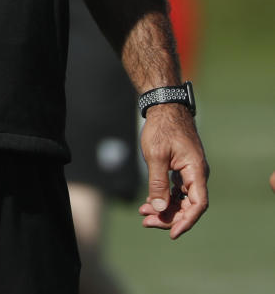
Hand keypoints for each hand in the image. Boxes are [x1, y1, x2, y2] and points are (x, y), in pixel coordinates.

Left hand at [137, 103, 208, 237]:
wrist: (164, 107)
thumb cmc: (161, 128)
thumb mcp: (156, 156)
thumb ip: (158, 183)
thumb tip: (158, 209)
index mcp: (196, 171)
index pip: (198, 204)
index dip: (186, 221)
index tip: (171, 233)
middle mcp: (197, 174)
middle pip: (188, 205)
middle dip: (168, 216)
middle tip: (147, 222)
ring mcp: (190, 171)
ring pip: (181, 198)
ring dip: (164, 208)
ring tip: (143, 214)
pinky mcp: (182, 168)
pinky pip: (176, 189)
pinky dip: (164, 197)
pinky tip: (149, 202)